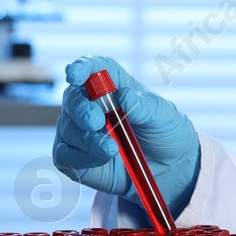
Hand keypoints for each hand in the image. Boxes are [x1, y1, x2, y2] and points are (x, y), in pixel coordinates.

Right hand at [52, 55, 200, 216]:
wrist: (169, 168)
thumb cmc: (165, 133)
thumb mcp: (163, 117)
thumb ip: (144, 107)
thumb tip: (123, 95)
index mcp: (114, 84)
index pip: (93, 67)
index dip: (82, 67)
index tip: (75, 74)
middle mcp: (91, 103)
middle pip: (73, 97)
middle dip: (81, 109)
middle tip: (97, 122)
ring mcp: (79, 129)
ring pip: (68, 129)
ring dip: (89, 140)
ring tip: (113, 149)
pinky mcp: (73, 155)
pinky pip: (65, 154)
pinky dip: (84, 158)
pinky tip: (104, 159)